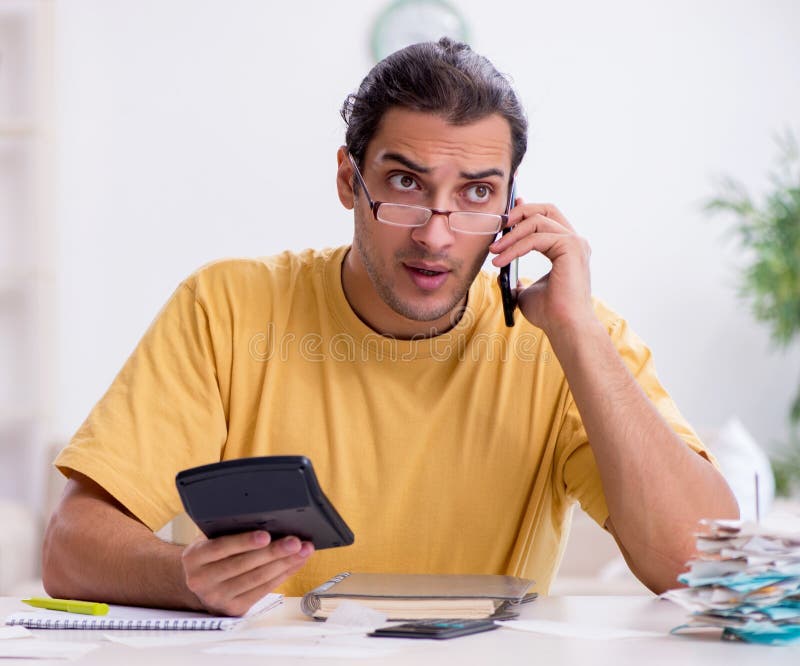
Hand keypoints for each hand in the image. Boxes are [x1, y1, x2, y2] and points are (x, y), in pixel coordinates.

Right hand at [182, 531, 313, 615]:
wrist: (200, 584)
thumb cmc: (211, 555)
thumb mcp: (210, 540)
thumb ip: (228, 532)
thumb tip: (266, 520)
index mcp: (194, 558)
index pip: (221, 548)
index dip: (244, 542)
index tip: (266, 535)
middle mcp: (202, 580)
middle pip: (244, 565)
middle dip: (274, 552)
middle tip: (295, 542)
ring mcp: (218, 597)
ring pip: (257, 578)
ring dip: (284, 564)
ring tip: (303, 551)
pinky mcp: (234, 609)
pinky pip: (263, 590)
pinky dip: (283, 575)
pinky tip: (295, 563)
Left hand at [490, 200, 594, 333]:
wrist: (565, 327)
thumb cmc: (550, 314)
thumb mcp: (525, 292)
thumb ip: (516, 280)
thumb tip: (501, 275)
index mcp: (567, 249)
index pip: (548, 218)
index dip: (526, 211)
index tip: (506, 214)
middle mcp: (574, 242)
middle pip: (546, 209)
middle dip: (519, 212)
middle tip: (498, 225)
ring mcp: (575, 243)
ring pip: (537, 222)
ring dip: (511, 235)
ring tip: (493, 250)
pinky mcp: (571, 247)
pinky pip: (535, 238)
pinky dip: (514, 248)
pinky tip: (499, 261)